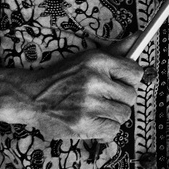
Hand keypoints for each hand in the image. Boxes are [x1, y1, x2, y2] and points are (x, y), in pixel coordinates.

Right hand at [18, 37, 142, 140]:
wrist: (30, 97)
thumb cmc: (62, 77)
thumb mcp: (88, 58)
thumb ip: (117, 50)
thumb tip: (139, 37)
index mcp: (97, 61)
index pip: (136, 73)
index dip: (131, 80)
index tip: (122, 84)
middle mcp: (94, 81)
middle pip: (131, 96)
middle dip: (121, 99)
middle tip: (105, 98)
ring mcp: (87, 104)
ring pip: (124, 115)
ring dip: (113, 115)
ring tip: (98, 110)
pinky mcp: (81, 124)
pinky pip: (112, 131)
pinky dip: (105, 130)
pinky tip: (94, 122)